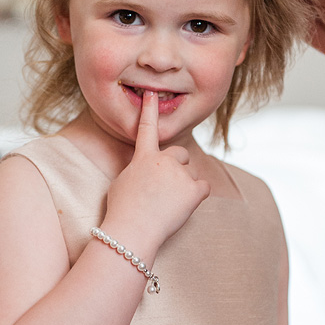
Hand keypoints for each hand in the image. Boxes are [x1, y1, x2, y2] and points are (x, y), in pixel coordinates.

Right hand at [104, 92, 209, 249]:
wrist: (132, 230)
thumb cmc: (122, 211)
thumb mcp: (121, 183)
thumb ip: (137, 170)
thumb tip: (147, 171)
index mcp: (144, 158)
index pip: (147, 129)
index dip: (150, 110)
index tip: (151, 94)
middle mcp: (164, 161)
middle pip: (180, 154)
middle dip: (177, 167)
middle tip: (165, 189)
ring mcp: (180, 174)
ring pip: (191, 173)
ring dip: (184, 185)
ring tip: (168, 204)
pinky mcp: (193, 190)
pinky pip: (203, 187)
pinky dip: (197, 196)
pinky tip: (183, 207)